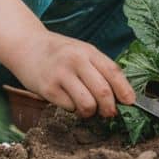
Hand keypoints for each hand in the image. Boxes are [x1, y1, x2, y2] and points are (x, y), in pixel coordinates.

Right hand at [9, 30, 134, 117]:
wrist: (27, 45)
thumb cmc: (60, 53)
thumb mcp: (82, 52)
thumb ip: (100, 69)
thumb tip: (121, 95)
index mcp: (88, 51)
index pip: (113, 72)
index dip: (125, 90)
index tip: (131, 102)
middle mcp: (76, 61)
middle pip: (103, 92)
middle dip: (109, 108)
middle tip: (109, 113)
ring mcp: (61, 74)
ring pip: (87, 104)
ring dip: (90, 112)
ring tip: (86, 107)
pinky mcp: (47, 88)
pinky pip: (69, 108)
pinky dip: (72, 109)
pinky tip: (67, 99)